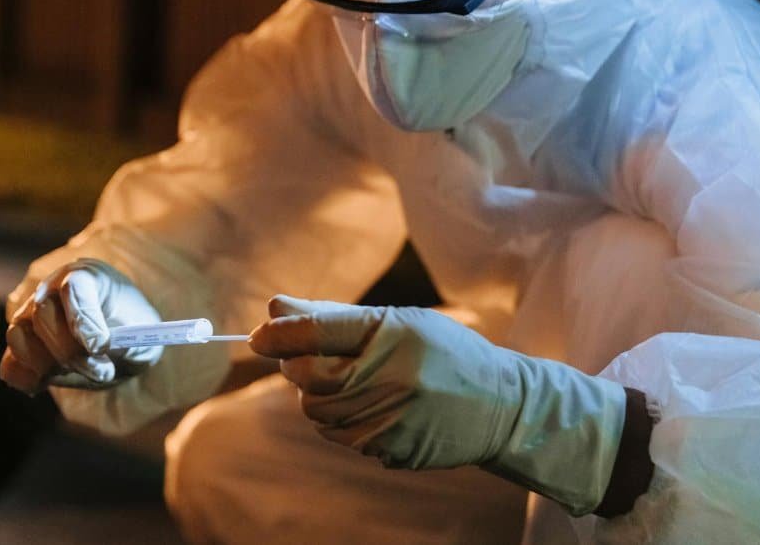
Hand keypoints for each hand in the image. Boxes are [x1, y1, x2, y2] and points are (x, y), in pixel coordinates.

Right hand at [1, 259, 162, 393]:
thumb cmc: (132, 333)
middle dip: (71, 351)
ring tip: (78, 374)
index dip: (83, 318)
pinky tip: (50, 383)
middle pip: (43, 314)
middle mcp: (51, 290)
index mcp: (86, 276)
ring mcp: (29, 316)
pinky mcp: (21, 347)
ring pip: (18, 335)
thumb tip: (100, 349)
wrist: (120, 345)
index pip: (73, 286)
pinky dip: (27, 379)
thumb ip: (124, 341)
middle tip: (103, 370)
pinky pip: (10, 365)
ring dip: (47, 365)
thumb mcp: (143, 335)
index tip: (100, 346)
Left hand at [249, 295, 626, 515]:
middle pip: (307, 379)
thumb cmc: (442, 351)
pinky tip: (374, 408)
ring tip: (354, 383)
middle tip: (314, 359)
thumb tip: (274, 308)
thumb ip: (331, 317)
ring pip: (317, 413)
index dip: (280, 334)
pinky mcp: (393, 450)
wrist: (502, 405)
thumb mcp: (397, 321)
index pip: (317, 333)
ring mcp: (393, 419)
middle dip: (299, 368)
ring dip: (320, 397)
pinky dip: (342, 422)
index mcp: (393, 335)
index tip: (258, 336)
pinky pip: (341, 437)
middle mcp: (392, 378)